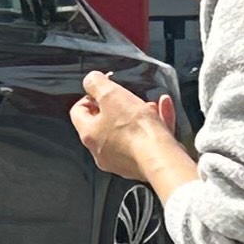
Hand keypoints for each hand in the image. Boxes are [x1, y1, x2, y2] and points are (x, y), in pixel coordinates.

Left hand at [70, 70, 190, 187]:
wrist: (161, 158)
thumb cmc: (136, 130)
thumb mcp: (111, 95)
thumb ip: (97, 84)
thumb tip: (91, 79)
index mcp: (89, 135)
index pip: (78, 112)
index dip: (89, 96)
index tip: (103, 90)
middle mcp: (101, 151)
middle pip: (105, 122)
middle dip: (119, 106)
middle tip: (127, 97)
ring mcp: (121, 160)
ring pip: (128, 131)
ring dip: (139, 114)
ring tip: (150, 103)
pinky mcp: (142, 163)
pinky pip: (146, 140)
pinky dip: (155, 124)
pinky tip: (164, 109)